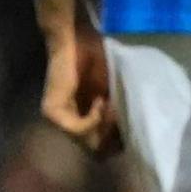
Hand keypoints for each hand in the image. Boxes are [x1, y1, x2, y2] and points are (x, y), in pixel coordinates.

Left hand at [34, 0, 120, 156]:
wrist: (77, 40)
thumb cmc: (99, 60)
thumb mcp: (116, 94)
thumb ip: (121, 114)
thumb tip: (137, 138)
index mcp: (85, 121)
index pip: (103, 149)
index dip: (121, 143)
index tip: (132, 127)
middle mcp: (71, 125)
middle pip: (98, 151)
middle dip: (115, 138)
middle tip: (122, 116)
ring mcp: (59, 121)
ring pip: (90, 143)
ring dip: (106, 126)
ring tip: (112, 105)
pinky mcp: (53, 113)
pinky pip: (79, 130)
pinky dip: (94, 119)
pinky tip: (100, 101)